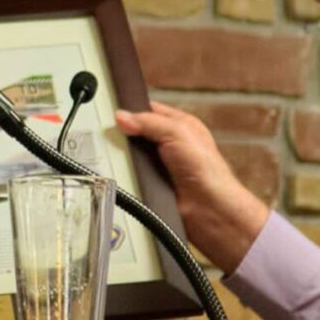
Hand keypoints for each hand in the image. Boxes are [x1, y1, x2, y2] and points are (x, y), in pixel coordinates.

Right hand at [115, 101, 269, 272]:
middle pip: (138, 133)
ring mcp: (160, 165)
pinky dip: (127, 175)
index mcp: (180, 125)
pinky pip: (132, 175)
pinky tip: (124, 173)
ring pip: (132, 155)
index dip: (133, 111)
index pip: (150, 111)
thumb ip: (149, 121)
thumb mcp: (177, 132)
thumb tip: (123, 117)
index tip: (116, 114)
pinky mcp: (152, 184)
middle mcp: (170, 144)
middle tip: (111, 135)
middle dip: (126, 135)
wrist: (207, 208)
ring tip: (116, 155)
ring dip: (125, 157)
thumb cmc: (206, 170)